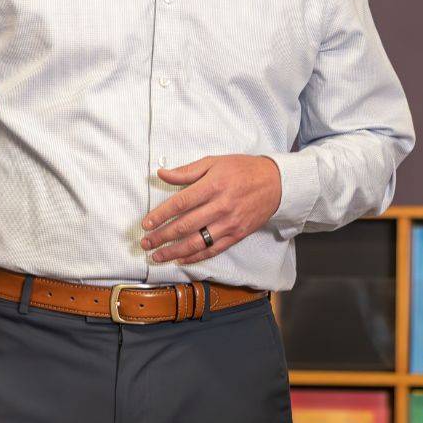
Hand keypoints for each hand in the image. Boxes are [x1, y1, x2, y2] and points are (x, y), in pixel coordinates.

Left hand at [140, 155, 282, 264]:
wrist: (276, 183)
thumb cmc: (242, 170)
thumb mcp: (214, 162)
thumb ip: (187, 171)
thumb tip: (161, 173)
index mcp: (213, 185)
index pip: (180, 203)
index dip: (160, 215)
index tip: (146, 224)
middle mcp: (220, 206)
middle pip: (185, 225)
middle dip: (162, 236)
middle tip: (146, 243)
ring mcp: (229, 223)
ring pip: (197, 242)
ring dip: (174, 251)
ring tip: (157, 256)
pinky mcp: (237, 234)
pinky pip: (213, 249)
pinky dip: (196, 257)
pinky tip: (181, 260)